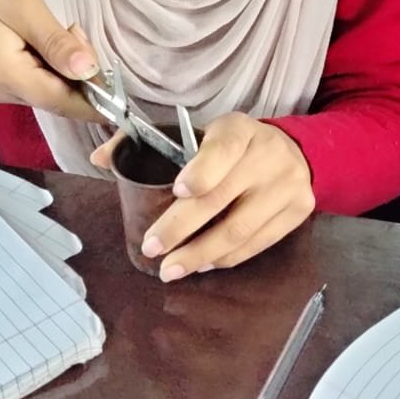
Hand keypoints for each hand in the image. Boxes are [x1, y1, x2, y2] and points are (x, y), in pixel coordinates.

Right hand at [0, 0, 98, 121]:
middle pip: (58, 98)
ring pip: (52, 92)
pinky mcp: (2, 82)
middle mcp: (1, 92)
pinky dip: (56, 67)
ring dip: (69, 69)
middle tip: (77, 32)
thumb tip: (89, 71)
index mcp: (5, 76)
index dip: (94, 100)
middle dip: (82, 76)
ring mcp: (0, 90)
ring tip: (66, 30)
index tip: (121, 91)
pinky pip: (40, 84)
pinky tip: (53, 40)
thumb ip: (56, 43)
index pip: (61, 101)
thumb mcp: (26, 8)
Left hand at [98, 113, 314, 280]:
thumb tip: (100, 159)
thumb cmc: (232, 146)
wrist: (295, 151)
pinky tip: (203, 263)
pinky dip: (227, 258)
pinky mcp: (299, 211)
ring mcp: (288, 185)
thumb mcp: (200, 133)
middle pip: (222, 198)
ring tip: (172, 269)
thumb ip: (150, 143)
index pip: (223, 149)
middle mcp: (269, 155)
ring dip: (201, 253)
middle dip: (182, 228)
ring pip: (240, 229)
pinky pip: (258, 243)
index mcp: (239, 130)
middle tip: (153, 249)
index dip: (201, 172)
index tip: (177, 192)